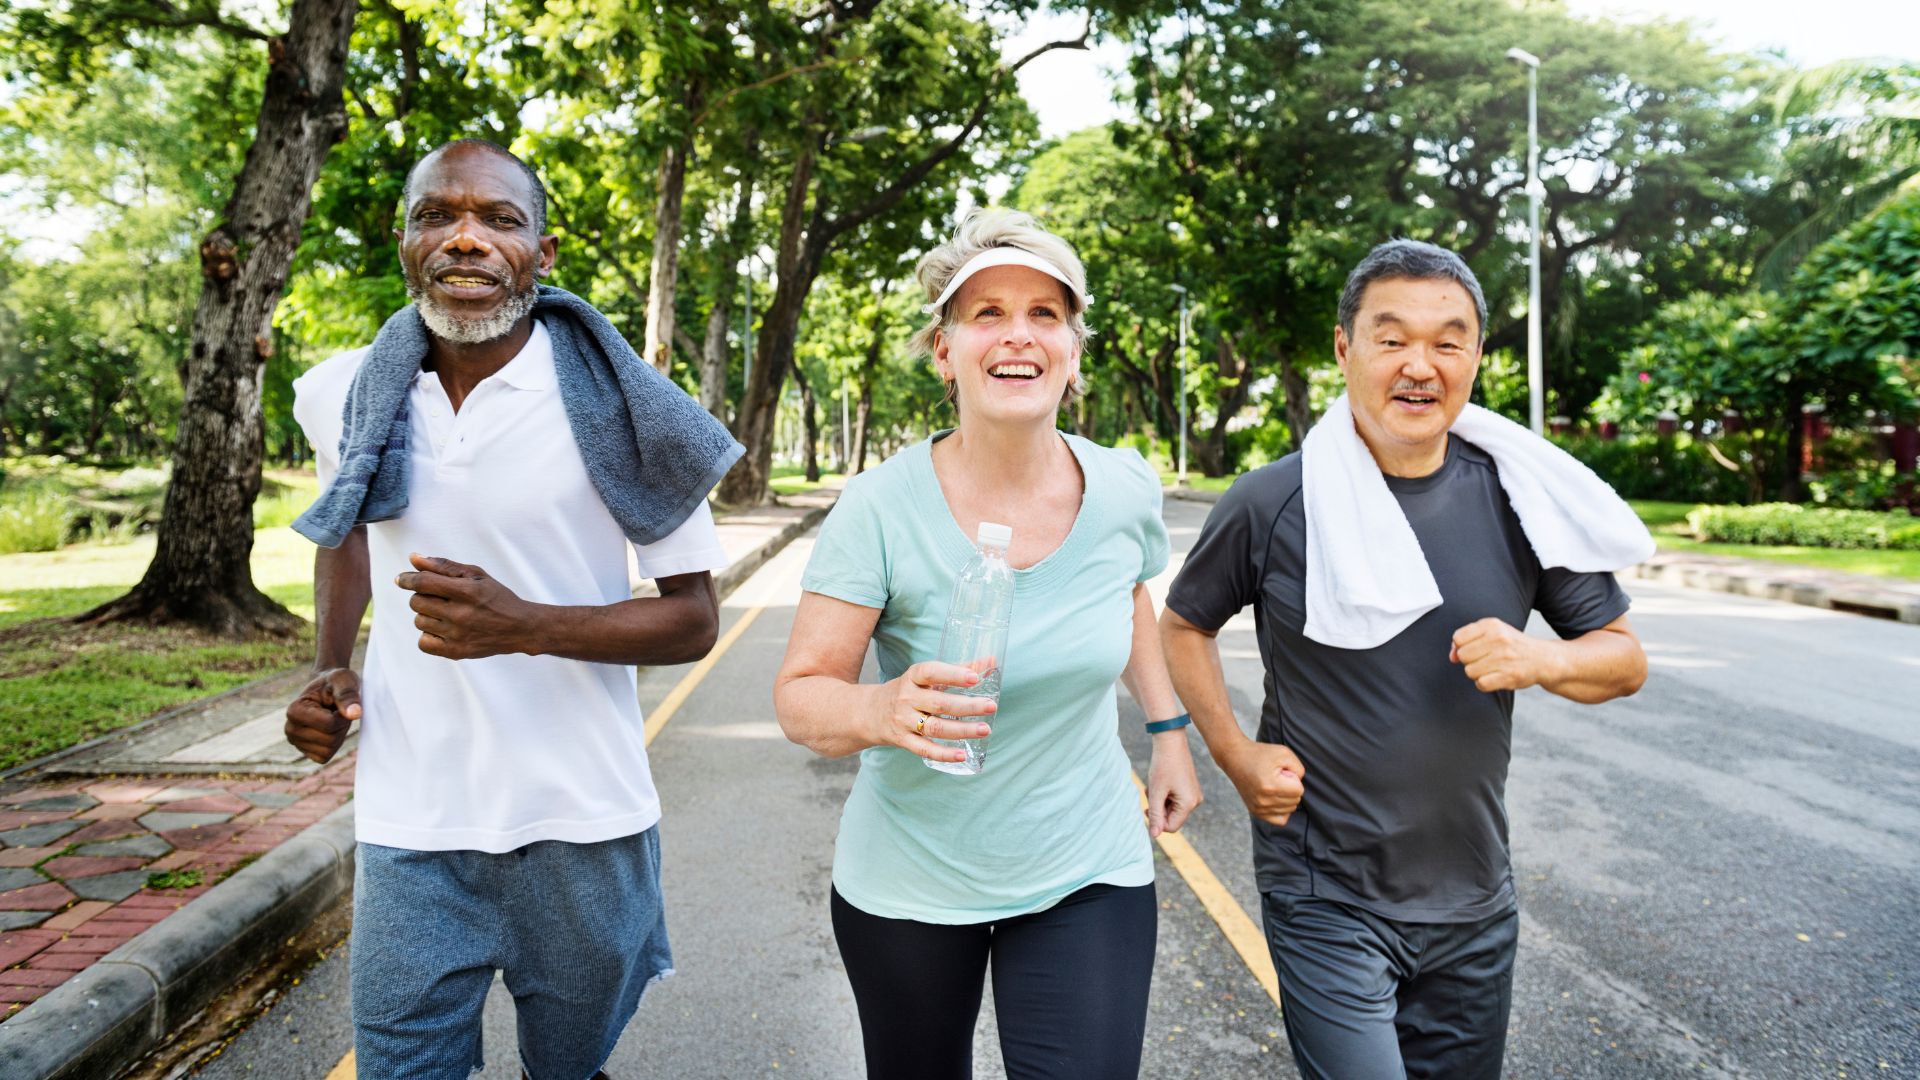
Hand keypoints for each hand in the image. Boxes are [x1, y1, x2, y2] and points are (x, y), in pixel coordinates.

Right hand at [285, 667, 360, 763]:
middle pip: (330, 740)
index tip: (337, 702)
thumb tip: (355, 714)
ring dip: (338, 734)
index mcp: (294, 710)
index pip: (329, 724)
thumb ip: (348, 695)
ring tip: (332, 718)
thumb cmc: (334, 682)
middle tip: (336, 711)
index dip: (342, 714)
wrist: (327, 689)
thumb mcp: (343, 680)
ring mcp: (296, 743)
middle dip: (341, 725)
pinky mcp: (305, 752)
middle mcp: (290, 729)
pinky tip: (329, 730)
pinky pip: (325, 757)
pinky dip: (333, 745)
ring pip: (329, 750)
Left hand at [394, 553, 536, 659]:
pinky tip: (442, 629)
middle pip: (417, 602)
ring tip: (445, 614)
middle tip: (438, 598)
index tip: (402, 579)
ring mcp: (457, 635)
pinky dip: (428, 635)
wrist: (520, 628)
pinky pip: (423, 643)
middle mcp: (461, 614)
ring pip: (419, 621)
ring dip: (427, 615)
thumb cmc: (497, 597)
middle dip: (422, 596)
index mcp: (467, 591)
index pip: (423, 583)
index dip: (407, 579)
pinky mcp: (456, 652)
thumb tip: (414, 558)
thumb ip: (444, 566)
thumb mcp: (476, 575)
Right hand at [870, 660, 995, 762]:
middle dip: (967, 706)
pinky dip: (944, 754)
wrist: (869, 712)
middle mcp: (906, 699)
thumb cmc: (908, 691)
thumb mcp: (926, 677)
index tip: (975, 678)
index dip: (953, 674)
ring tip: (985, 729)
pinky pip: (925, 750)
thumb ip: (959, 669)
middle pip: (938, 703)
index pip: (930, 672)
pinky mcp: (903, 740)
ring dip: (962, 730)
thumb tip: (992, 661)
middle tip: (991, 706)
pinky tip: (963, 754)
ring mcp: (904, 721)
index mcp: (912, 678)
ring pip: (935, 728)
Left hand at [1145, 733, 1202, 837]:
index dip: (1157, 822)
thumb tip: (1155, 836)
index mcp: (1189, 804)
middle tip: (1148, 795)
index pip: (1171, 826)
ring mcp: (1194, 794)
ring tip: (1153, 787)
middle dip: (1158, 809)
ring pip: (1172, 808)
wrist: (1171, 742)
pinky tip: (1158, 784)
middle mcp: (1195, 801)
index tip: (1147, 808)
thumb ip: (1156, 815)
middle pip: (1172, 818)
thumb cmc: (1163, 766)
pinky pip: (1175, 799)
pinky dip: (1165, 795)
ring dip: (1160, 801)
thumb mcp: (1156, 792)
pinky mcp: (1190, 788)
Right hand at [1220, 740, 1304, 826]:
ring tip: (1274, 785)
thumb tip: (1299, 785)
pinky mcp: (1256, 812)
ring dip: (1287, 797)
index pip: (1299, 790)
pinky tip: (1276, 798)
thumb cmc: (1261, 754)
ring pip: (1289, 809)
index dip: (1294, 778)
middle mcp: (1263, 800)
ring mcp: (1259, 808)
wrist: (1235, 758)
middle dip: (1291, 787)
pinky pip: (1280, 820)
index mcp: (1270, 786)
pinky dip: (1283, 810)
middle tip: (1278, 777)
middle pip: (1295, 801)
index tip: (1282, 771)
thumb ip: (1299, 769)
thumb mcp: (1284, 753)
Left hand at [1450, 617, 1554, 692]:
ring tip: (1492, 668)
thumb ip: (1467, 639)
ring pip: (1470, 671)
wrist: (1543, 658)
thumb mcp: (1492, 632)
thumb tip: (1452, 657)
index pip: (1458, 638)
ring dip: (1477, 673)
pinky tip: (1495, 677)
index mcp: (1492, 625)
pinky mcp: (1509, 676)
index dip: (1461, 647)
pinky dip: (1484, 684)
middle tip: (1485, 660)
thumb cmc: (1512, 645)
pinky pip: (1480, 684)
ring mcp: (1504, 658)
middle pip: (1463, 656)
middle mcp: (1499, 639)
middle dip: (1470, 660)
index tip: (1473, 649)